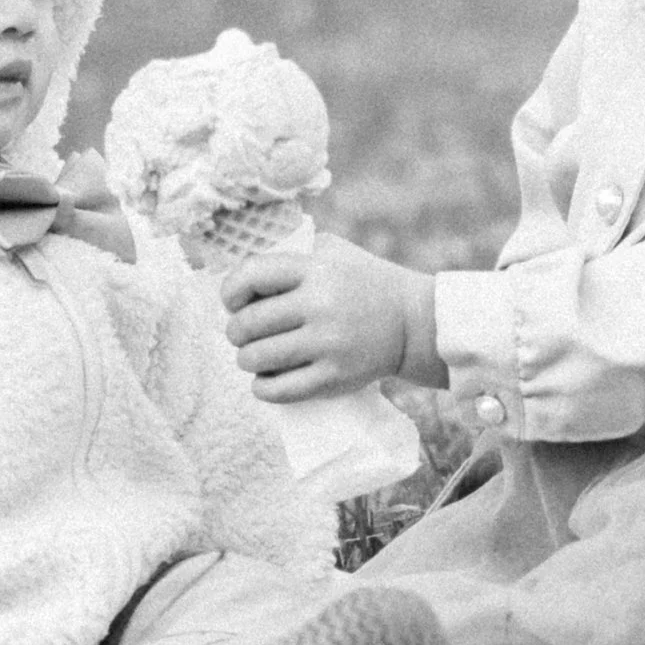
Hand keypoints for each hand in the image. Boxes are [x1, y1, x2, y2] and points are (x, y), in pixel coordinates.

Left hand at [222, 234, 443, 400]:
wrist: (414, 323)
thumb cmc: (365, 284)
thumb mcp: (335, 253)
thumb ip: (293, 258)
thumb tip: (241, 281)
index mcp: (317, 270)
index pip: (251, 275)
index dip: (231, 291)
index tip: (233, 302)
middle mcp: (321, 305)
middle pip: (247, 323)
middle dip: (237, 331)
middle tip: (244, 334)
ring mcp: (328, 345)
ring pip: (256, 358)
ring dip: (247, 359)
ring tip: (256, 356)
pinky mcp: (334, 378)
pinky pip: (277, 390)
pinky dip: (262, 387)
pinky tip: (266, 379)